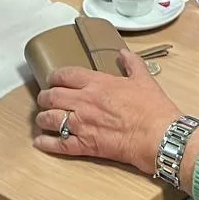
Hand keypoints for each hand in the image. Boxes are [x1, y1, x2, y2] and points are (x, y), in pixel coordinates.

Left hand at [33, 49, 186, 174]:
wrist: (158, 135)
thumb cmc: (153, 108)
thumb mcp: (144, 78)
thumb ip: (132, 63)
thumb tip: (124, 54)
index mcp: (97, 83)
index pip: (65, 75)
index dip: (55, 77)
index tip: (53, 79)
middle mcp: (84, 101)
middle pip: (52, 96)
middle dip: (44, 97)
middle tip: (45, 99)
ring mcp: (82, 124)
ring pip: (50, 118)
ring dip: (42, 118)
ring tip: (42, 119)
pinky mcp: (85, 145)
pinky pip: (58, 144)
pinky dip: (46, 143)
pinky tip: (40, 142)